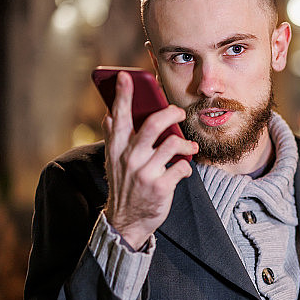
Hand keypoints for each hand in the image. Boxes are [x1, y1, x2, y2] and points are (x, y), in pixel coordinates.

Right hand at [102, 71, 197, 248]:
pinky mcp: (160, 187)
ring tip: (189, 146)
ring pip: (172, 143)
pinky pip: (182, 166)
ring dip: (185, 143)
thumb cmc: (125, 187)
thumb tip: (110, 115)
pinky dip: (186, 165)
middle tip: (180, 113)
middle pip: (153, 124)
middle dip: (171, 113)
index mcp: (117, 149)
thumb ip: (114, 139)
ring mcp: (145, 173)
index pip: (119, 117)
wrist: (126, 222)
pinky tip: (184, 168)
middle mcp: (130, 158)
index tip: (126, 77)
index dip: (122, 95)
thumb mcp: (113, 163)